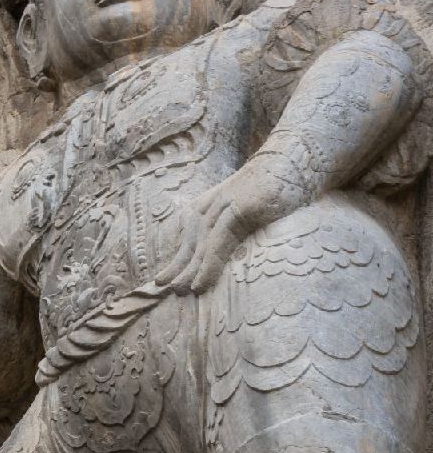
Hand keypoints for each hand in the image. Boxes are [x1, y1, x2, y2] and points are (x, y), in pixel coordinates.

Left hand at [156, 155, 303, 295]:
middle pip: (189, 243)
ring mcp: (222, 206)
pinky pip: (218, 243)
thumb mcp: (247, 207)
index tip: (162, 280)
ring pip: (200, 245)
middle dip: (176, 267)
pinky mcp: (237, 209)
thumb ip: (233, 224)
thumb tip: (228, 248)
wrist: (290, 160)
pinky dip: (208, 265)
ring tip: (181, 292)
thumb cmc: (272, 188)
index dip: (176, 260)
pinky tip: (200, 282)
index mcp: (208, 206)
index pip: (188, 239)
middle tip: (162, 289)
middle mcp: (209, 206)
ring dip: (189, 271)